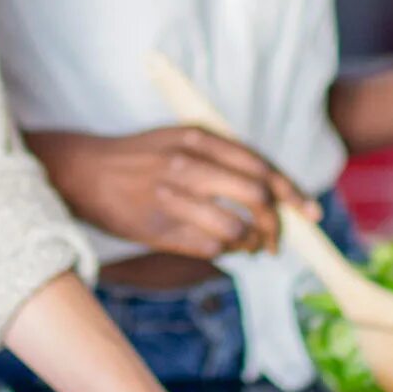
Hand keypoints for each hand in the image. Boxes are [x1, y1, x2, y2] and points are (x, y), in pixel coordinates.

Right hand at [25, 128, 314, 258]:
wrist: (83, 171)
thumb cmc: (139, 158)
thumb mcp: (180, 140)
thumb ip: (221, 158)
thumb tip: (270, 190)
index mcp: (198, 138)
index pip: (260, 167)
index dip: (291, 193)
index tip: (308, 212)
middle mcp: (188, 165)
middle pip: (256, 199)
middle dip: (275, 225)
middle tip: (276, 239)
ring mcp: (172, 198)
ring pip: (235, 229)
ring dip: (251, 244)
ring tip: (251, 247)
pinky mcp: (158, 228)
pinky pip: (209, 248)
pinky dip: (225, 253)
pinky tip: (223, 249)